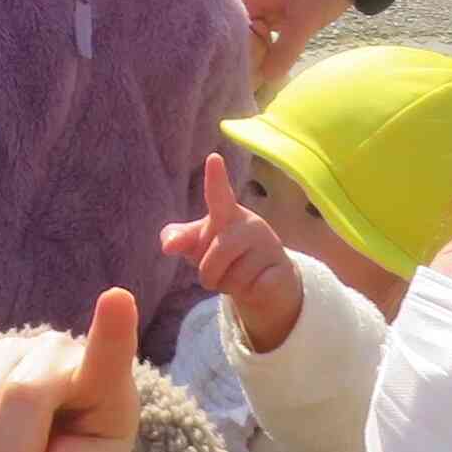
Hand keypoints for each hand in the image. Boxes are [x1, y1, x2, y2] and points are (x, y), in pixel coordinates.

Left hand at [160, 154, 301, 352]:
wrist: (265, 280)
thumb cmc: (225, 254)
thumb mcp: (198, 244)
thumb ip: (179, 238)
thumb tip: (168, 245)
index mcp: (227, 213)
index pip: (219, 194)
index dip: (216, 178)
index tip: (213, 159)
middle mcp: (250, 224)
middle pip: (213, 256)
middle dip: (207, 274)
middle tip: (216, 273)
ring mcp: (270, 245)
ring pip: (232, 277)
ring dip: (227, 286)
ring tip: (238, 276)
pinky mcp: (282, 269)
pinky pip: (252, 289)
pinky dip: (247, 293)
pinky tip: (257, 283)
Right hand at [240, 0, 351, 94]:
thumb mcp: (303, 23)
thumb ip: (283, 52)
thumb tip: (266, 79)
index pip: (235, 35)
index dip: (241, 56)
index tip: (251, 78)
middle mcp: (252, 0)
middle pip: (245, 36)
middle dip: (253, 57)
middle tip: (260, 83)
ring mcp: (267, 4)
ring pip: (259, 36)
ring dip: (264, 53)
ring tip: (267, 77)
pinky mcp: (281, 9)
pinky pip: (270, 33)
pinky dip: (274, 46)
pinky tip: (277, 63)